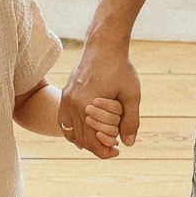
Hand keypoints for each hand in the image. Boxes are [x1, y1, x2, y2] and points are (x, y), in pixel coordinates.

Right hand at [58, 37, 140, 152]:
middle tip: (112, 146)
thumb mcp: (132, 94)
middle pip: (80, 140)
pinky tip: (87, 128)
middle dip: (96, 147)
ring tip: (99, 138)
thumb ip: (131, 121)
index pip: (91, 142)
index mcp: (86, 107)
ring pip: (69, 133)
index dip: (104, 151)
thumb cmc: (120, 68)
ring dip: (83, 139)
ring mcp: (66, 99)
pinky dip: (73, 129)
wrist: (104, 45)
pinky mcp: (65, 94)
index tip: (117, 150)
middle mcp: (72, 105)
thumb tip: (129, 144)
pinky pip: (63, 121)